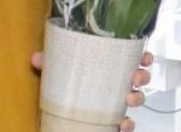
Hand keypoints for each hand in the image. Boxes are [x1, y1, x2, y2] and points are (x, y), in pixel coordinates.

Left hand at [31, 50, 154, 131]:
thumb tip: (37, 58)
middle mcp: (116, 87)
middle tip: (135, 77)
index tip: (143, 56)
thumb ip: (49, 64)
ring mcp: (116, 105)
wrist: (61, 117)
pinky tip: (123, 123)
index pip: (130, 60)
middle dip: (142, 77)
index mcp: (107, 70)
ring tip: (129, 98)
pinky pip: (127, 126)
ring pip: (136, 100)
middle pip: (139, 79)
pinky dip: (128, 125)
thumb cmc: (68, 87)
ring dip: (138, 98)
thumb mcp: (58, 73)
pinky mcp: (112, 122)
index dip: (142, 58)